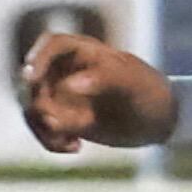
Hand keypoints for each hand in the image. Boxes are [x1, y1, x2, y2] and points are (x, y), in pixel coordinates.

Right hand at [19, 30, 173, 152]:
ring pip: (32, 108)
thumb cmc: (149, 92)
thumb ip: (104, 78)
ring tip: (72, 142)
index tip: (32, 79)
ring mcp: (62, 95)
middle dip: (38, 104)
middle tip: (58, 124)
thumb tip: (69, 85)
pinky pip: (42, 129)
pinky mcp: (63, 119)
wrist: (160, 120)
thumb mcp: (133, 83)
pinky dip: (50, 141)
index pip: (53, 44)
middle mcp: (68, 70)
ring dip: (43, 127)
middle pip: (33, 80)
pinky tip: (76, 147)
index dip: (38, 58)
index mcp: (85, 52)